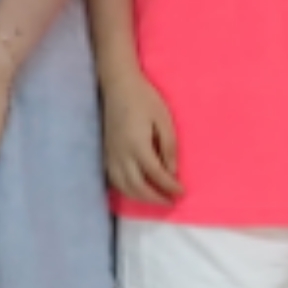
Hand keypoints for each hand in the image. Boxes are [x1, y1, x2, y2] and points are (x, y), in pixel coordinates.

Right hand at [102, 76, 179, 209]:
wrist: (118, 85)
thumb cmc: (145, 99)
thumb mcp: (164, 120)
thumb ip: (169, 148)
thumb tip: (172, 171)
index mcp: (138, 146)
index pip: (156, 175)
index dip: (169, 187)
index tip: (181, 193)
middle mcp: (122, 155)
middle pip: (138, 187)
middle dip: (155, 198)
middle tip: (170, 202)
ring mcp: (111, 155)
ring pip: (124, 186)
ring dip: (140, 198)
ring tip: (155, 199)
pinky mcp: (106, 153)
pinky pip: (114, 180)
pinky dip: (126, 190)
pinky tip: (136, 190)